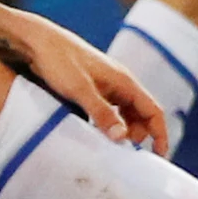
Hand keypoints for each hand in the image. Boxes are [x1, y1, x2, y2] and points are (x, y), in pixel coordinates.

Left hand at [0, 11, 170, 152]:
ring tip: (111, 149)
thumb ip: (101, 112)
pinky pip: (111, 111)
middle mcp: (120, 83)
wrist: (37, 42)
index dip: (160, 134)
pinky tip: (96, 135)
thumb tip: (122, 137)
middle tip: (124, 155)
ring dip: (124, 131)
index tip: (159, 156)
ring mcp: (107, 85)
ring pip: (126, 113)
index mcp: (124, 81)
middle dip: (140, 135)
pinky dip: (110, 125)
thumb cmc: (59, 60)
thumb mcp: (79, 89)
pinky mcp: (93, 88)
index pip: (153, 111)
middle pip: (142, 114)